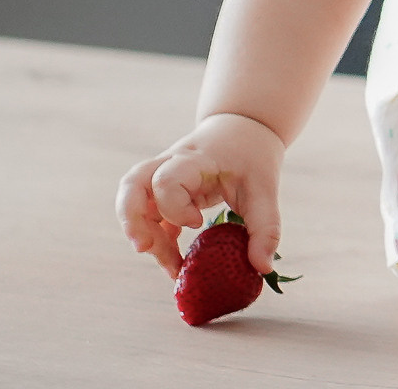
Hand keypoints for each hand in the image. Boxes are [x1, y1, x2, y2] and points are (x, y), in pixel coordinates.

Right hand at [117, 112, 288, 277]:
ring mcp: (162, 176)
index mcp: (196, 160)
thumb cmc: (252, 157)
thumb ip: (265, 228)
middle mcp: (170, 164)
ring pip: (134, 203)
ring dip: (146, 236)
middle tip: (145, 248)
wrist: (245, 128)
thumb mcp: (265, 189)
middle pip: (132, 184)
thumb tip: (262, 268)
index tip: (197, 223)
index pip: (167, 179)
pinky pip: (147, 215)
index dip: (175, 207)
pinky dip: (156, 238)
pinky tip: (173, 258)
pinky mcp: (162, 191)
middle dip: (133, 220)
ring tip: (170, 264)